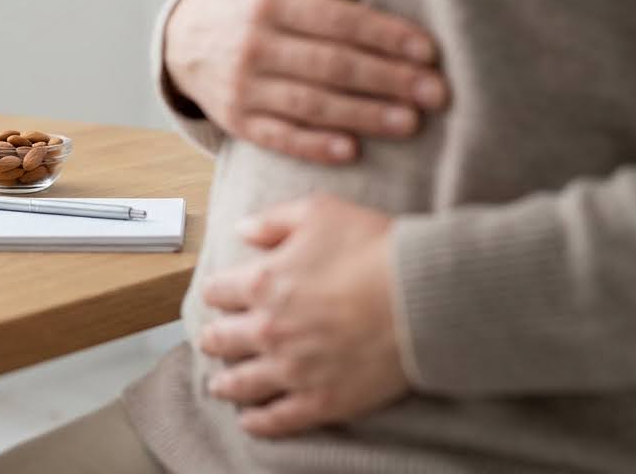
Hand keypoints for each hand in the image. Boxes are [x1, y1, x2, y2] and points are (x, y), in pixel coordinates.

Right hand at [163, 0, 448, 163]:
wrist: (183, 41)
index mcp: (267, 1)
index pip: (338, 20)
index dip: (386, 36)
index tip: (429, 51)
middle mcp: (253, 45)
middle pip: (331, 65)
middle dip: (389, 79)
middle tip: (437, 93)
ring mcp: (243, 87)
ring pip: (311, 104)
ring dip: (364, 115)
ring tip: (410, 122)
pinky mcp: (237, 121)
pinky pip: (279, 137)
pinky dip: (315, 146)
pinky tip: (351, 150)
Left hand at [199, 194, 408, 436]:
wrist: (423, 295)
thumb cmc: (374, 247)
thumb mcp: (318, 212)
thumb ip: (274, 221)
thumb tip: (242, 229)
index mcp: (262, 283)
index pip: (218, 291)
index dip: (217, 291)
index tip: (218, 296)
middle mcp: (268, 329)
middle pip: (222, 339)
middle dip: (214, 338)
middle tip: (212, 341)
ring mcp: (293, 369)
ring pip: (242, 383)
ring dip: (226, 384)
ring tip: (219, 387)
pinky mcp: (322, 400)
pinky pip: (280, 419)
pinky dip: (260, 423)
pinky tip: (250, 422)